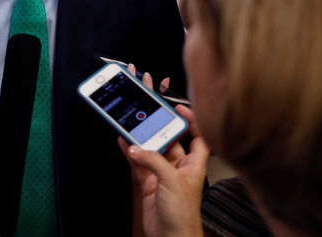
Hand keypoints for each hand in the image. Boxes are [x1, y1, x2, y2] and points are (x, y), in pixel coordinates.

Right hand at [118, 102, 208, 236]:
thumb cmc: (183, 215)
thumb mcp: (171, 181)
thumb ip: (153, 161)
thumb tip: (136, 148)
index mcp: (194, 164)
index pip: (197, 135)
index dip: (191, 119)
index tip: (178, 106)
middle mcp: (179, 166)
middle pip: (169, 139)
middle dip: (159, 125)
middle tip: (149, 110)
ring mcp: (163, 174)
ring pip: (151, 149)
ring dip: (142, 138)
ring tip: (132, 122)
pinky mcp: (149, 182)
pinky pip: (138, 162)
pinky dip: (130, 152)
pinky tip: (124, 142)